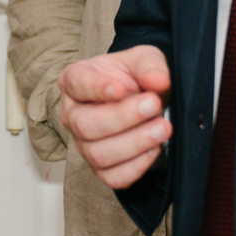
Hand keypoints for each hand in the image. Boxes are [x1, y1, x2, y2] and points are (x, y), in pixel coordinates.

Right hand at [57, 46, 172, 188]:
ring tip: (162, 128)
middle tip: (154, 105)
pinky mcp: (101, 168)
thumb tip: (157, 81)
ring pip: (98, 154)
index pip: (77, 84)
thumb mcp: (145, 59)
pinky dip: (136, 166)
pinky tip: (155, 148)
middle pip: (86, 124)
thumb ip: (150, 66)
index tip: (122, 88)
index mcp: (75, 81)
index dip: (97, 88)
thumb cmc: (135, 77)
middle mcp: (73, 115)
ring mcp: (84, 145)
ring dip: (134, 143)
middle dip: (123, 117)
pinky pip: (113, 177)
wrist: (146, 100)